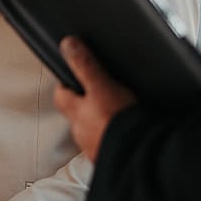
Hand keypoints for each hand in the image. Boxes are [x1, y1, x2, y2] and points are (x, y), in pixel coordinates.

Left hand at [56, 37, 135, 161]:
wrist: (139, 154)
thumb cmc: (120, 122)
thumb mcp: (102, 86)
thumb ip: (85, 66)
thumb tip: (68, 45)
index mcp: (76, 112)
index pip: (61, 94)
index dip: (67, 82)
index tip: (74, 75)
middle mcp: (81, 130)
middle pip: (77, 112)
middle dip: (87, 101)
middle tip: (100, 89)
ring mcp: (94, 145)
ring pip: (93, 128)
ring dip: (101, 119)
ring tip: (118, 108)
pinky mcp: (109, 155)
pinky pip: (108, 142)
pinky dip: (114, 134)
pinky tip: (128, 129)